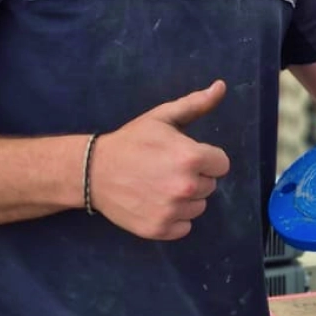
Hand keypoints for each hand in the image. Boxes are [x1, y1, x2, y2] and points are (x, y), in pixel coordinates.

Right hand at [88, 81, 230, 240]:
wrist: (94, 171)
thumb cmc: (132, 142)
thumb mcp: (162, 117)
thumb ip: (196, 104)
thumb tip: (221, 86)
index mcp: (191, 157)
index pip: (222, 164)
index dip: (206, 158)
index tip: (185, 155)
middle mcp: (185, 187)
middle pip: (210, 185)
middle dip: (195, 177)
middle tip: (167, 169)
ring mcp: (172, 211)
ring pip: (198, 206)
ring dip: (185, 198)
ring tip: (160, 185)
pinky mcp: (159, 230)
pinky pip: (184, 226)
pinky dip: (174, 218)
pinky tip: (156, 203)